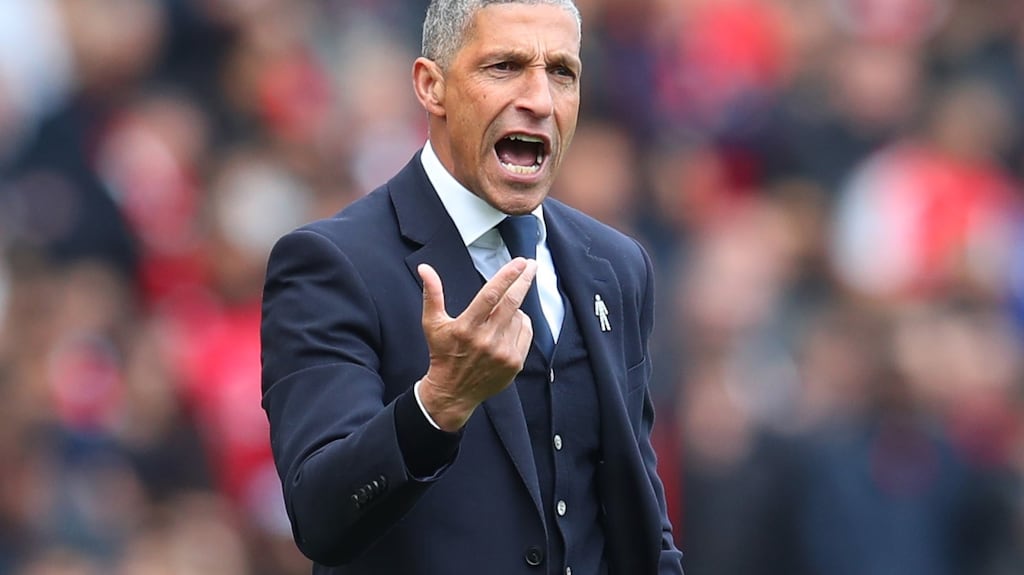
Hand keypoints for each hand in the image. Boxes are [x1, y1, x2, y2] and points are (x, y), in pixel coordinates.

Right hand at [417, 258, 536, 430]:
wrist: (453, 392)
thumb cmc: (442, 354)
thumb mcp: (432, 324)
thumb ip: (432, 294)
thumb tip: (425, 269)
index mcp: (466, 327)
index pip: (491, 295)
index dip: (507, 276)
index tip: (519, 262)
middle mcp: (486, 340)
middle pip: (512, 302)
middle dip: (524, 280)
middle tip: (531, 265)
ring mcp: (503, 353)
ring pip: (519, 317)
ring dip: (515, 307)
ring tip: (501, 313)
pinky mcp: (514, 362)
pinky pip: (525, 332)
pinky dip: (521, 324)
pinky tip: (508, 327)